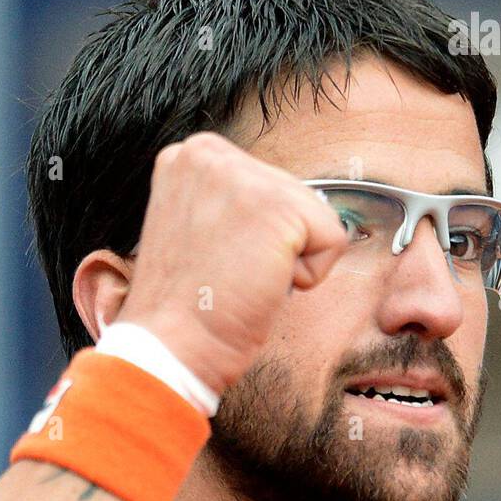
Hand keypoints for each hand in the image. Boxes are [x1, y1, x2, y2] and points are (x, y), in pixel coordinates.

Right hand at [117, 132, 347, 395]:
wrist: (168, 347)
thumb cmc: (183, 307)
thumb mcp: (195, 229)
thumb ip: (230, 204)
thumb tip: (282, 212)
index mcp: (188, 156)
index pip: (265, 184)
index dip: (253, 236)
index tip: (213, 262)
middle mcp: (209, 152)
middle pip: (292, 195)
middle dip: (272, 247)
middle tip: (226, 276)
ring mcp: (242, 174)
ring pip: (314, 216)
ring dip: (287, 262)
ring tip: (239, 280)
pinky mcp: (278, 207)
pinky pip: (333, 239)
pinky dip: (307, 277)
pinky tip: (259, 286)